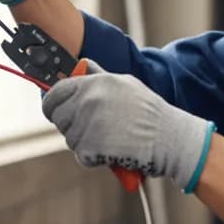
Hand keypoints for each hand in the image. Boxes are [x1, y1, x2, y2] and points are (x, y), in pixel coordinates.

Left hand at [42, 62, 215, 192]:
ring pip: (70, 138)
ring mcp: (87, 125)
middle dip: (71, 125)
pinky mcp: (90, 148)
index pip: (55, 93)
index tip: (58, 111)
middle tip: (93, 129)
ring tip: (110, 138)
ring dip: (85, 142)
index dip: (54, 104)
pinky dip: (94, 158)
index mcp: (93, 82)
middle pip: (58, 118)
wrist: (169, 138)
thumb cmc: (149, 113)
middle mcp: (87, 101)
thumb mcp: (125, 84)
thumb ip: (99, 76)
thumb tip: (81, 65)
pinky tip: (113, 150)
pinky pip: (81, 155)